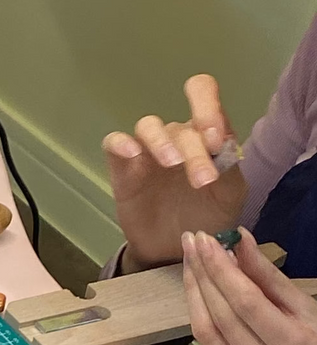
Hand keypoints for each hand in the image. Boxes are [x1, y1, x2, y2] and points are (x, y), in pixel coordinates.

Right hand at [103, 73, 247, 267]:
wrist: (176, 250)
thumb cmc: (207, 218)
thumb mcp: (230, 194)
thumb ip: (229, 165)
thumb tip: (220, 141)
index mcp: (205, 135)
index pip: (202, 94)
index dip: (207, 106)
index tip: (215, 139)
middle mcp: (176, 137)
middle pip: (182, 127)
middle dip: (195, 152)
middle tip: (202, 180)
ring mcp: (147, 151)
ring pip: (149, 126)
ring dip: (162, 141)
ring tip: (171, 163)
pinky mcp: (123, 169)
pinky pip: (114, 143)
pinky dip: (121, 143)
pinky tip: (132, 153)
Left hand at [183, 230, 316, 344]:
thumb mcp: (304, 304)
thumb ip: (268, 275)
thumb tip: (238, 240)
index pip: (247, 302)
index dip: (222, 269)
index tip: (205, 240)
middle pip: (222, 316)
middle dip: (203, 274)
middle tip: (192, 242)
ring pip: (206, 332)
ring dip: (193, 291)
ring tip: (190, 260)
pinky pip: (208, 344)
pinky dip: (200, 312)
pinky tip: (198, 289)